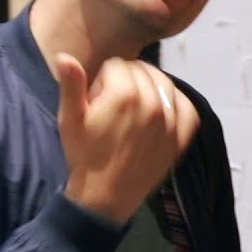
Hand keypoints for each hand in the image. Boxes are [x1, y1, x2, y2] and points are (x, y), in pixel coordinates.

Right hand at [57, 54, 200, 222]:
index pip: (118, 64)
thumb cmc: (85, 155)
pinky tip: (161, 110)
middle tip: (114, 104)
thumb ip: (71, 85)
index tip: (97, 97)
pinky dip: (176, 103)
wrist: (105, 195)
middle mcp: (153, 102)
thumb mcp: (71, 119)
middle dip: (126, 80)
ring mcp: (171, 119)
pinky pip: (187, 105)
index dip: (104, 79)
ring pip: (165, 83)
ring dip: (150, 88)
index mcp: (125, 94)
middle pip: (142, 71)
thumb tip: (64, 56)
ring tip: (134, 107)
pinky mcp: (182, 135)